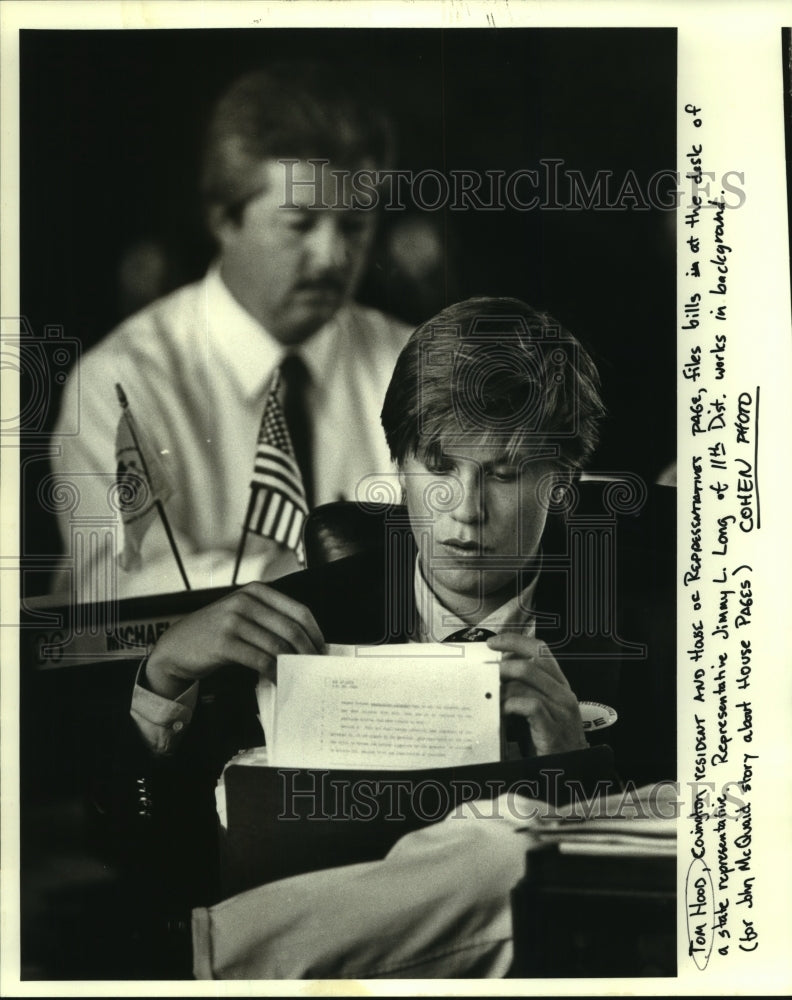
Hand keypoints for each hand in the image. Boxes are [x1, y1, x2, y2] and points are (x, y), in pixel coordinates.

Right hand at [145, 582, 324, 698]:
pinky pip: (259, 660)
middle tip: (315, 668)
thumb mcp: (243, 615)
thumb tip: (307, 642)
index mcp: (256, 591)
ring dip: (292, 664)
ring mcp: (233, 620)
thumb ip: (270, 620)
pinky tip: (278, 680)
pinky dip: (273, 672)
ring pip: (277, 645)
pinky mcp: (223, 642)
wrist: (177, 646)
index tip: (323, 650)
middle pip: (291, 628)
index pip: (299, 610)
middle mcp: (245, 601)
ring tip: (299, 677)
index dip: (315, 632)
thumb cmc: (217, 633)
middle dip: (307, 651)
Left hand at [486, 633, 587, 756]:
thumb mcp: (535, 710)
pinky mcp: (554, 727)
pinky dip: (510, 704)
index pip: (541, 649)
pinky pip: (530, 704)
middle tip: (484, 670)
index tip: (492, 643)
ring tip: (488, 697)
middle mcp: (564, 693)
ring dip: (502, 686)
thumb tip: (492, 672)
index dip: (515, 640)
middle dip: (505, 661)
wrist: (566, 773)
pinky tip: (500, 713)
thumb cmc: (544, 741)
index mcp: (559, 685)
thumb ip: (521, 690)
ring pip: (528, 681)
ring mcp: (562, 710)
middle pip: (534, 660)